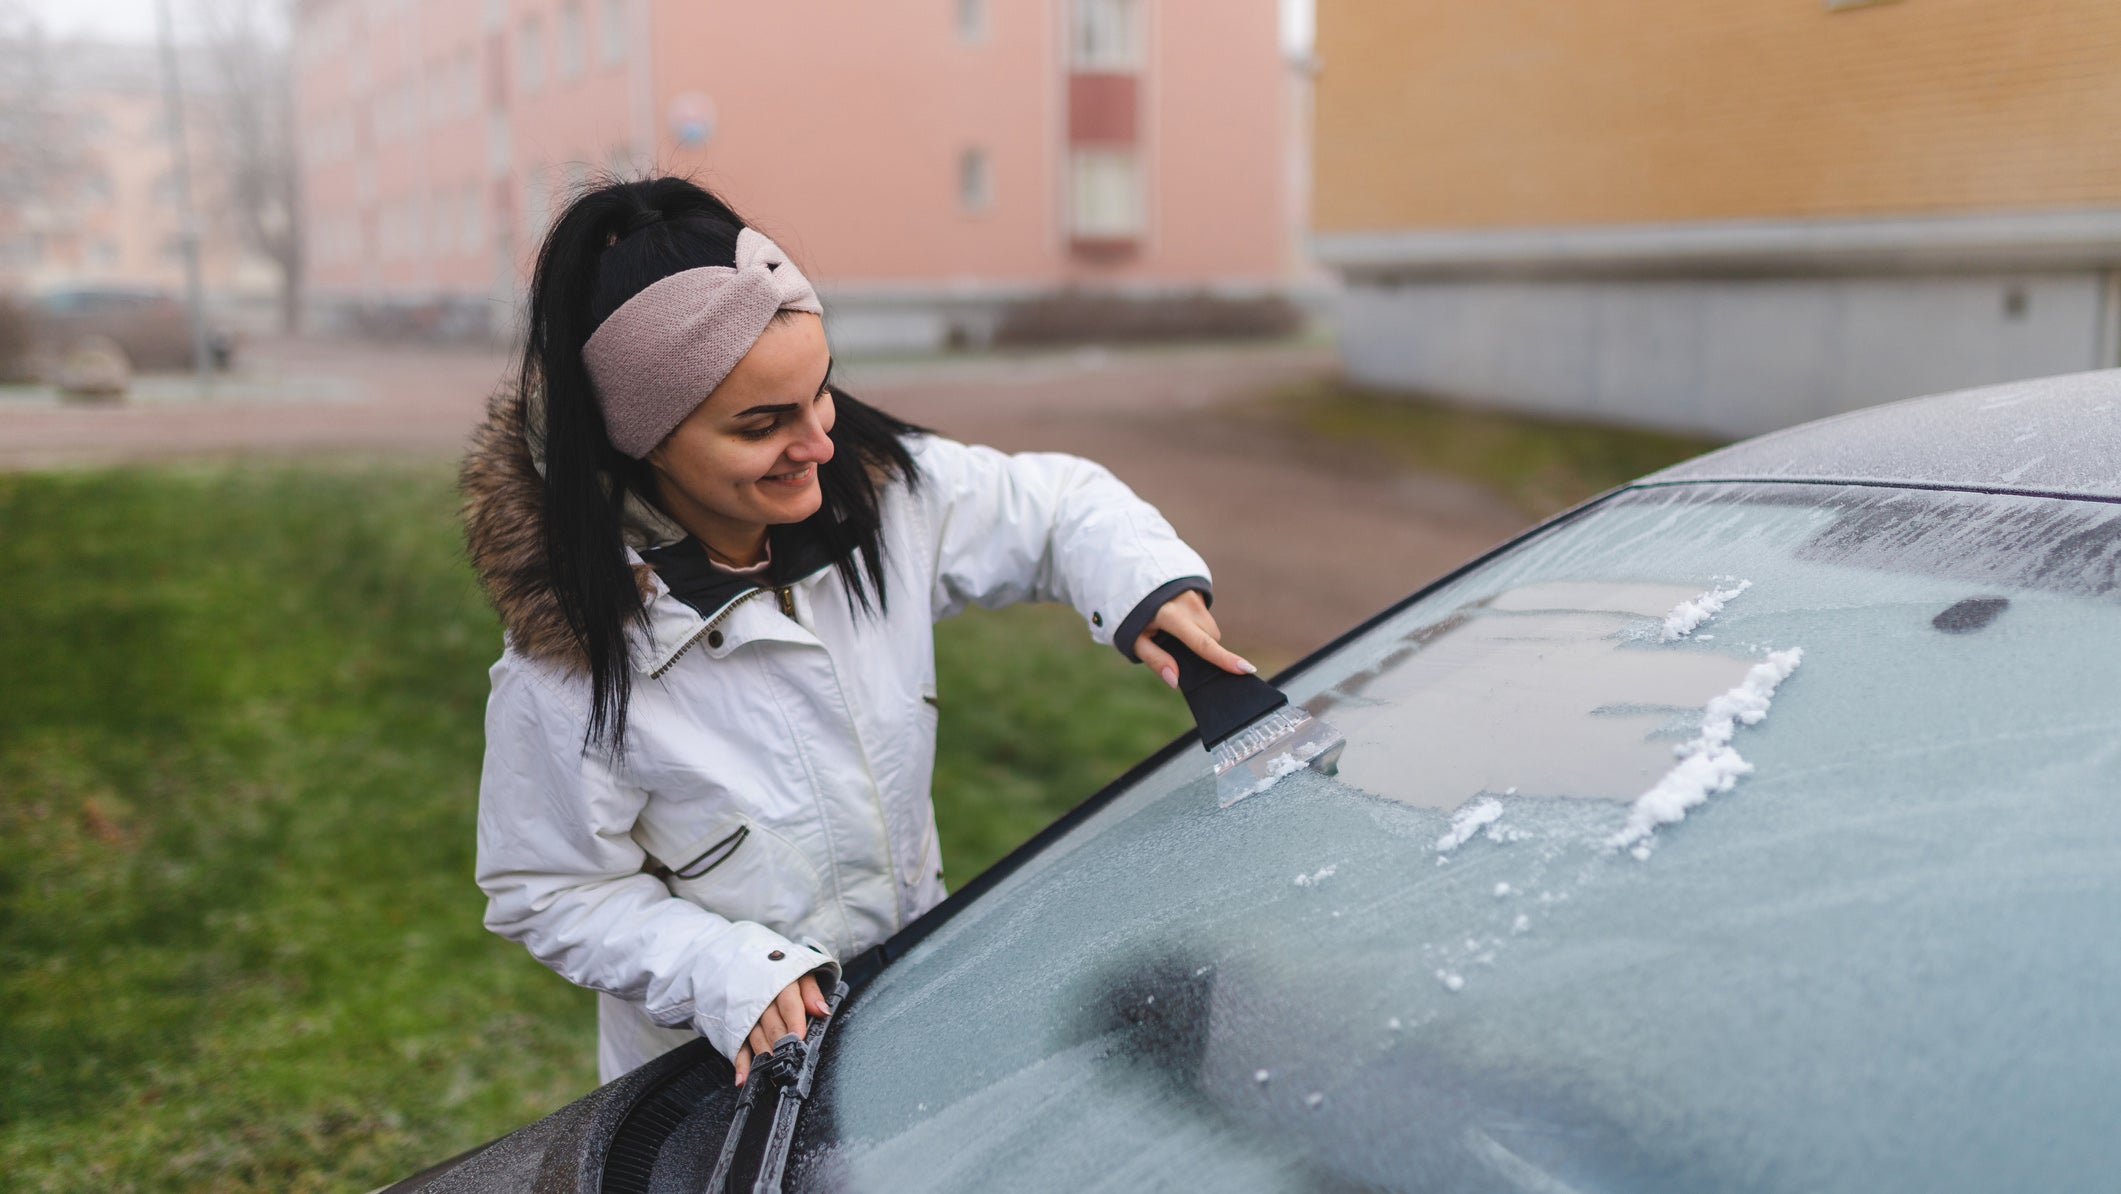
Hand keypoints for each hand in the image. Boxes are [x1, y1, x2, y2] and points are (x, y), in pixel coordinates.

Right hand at [733, 971, 830, 1085]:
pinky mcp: (738, 1026)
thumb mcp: (800, 972)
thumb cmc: (781, 971)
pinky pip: (739, 1045)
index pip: (788, 1003)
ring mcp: (747, 1014)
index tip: (799, 1037)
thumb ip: (811, 992)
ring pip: (756, 1037)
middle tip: (789, 1061)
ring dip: (764, 1057)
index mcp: (780, 983)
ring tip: (772, 1073)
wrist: (746, 960)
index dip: (794, 1021)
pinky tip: (743, 1078)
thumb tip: (822, 1011)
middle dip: (781, 1044)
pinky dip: (740, 1063)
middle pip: (772, 1024)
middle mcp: (761, 1000)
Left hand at [1133, 589, 1254, 687]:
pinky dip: (1197, 624)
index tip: (1246, 669)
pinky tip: (1179, 620)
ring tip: (1175, 632)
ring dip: (1200, 636)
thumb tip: (1175, 680)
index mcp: (1171, 616)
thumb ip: (1155, 660)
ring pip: (1210, 628)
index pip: (1203, 644)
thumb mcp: (1134, 639)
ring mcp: (1195, 595)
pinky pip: (1206, 617)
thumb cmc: (1133, 615)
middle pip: (1211, 638)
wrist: (1134, 579)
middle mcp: (1188, 604)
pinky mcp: (1199, 592)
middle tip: (1178, 648)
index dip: (1224, 659)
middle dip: (1203, 650)